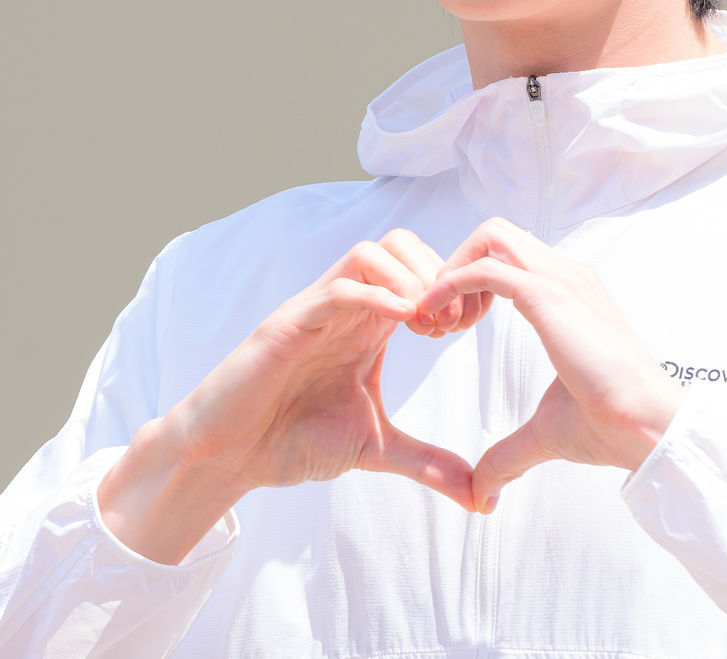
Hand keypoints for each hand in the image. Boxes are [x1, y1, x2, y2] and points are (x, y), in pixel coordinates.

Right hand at [168, 228, 480, 508]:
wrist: (230, 456)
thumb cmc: (294, 439)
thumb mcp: (376, 447)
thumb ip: (428, 463)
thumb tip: (481, 497)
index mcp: (370, 323)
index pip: (421, 269)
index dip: (453, 287)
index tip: (467, 325)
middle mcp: (347, 307)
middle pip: (402, 244)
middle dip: (437, 275)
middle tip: (449, 324)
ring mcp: (317, 310)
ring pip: (370, 253)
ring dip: (409, 278)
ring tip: (425, 324)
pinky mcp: (289, 324)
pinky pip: (335, 289)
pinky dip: (373, 293)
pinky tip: (402, 319)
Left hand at [414, 217, 681, 512]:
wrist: (648, 427)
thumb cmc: (611, 426)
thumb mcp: (546, 432)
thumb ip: (509, 453)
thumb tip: (482, 492)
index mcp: (570, 291)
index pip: (510, 255)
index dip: (472, 282)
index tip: (452, 328)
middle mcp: (566, 274)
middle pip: (495, 232)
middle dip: (457, 264)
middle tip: (442, 319)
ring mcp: (561, 278)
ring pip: (489, 236)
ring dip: (453, 271)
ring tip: (440, 323)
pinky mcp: (549, 295)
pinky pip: (485, 268)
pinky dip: (451, 286)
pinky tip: (438, 322)